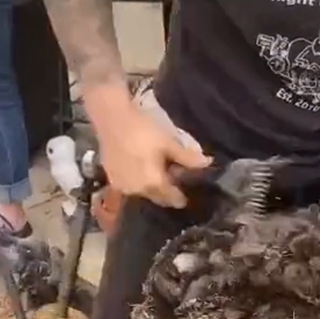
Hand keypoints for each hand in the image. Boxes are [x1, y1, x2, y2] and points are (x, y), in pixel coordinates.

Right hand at [94, 105, 210, 208]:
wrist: (111, 119)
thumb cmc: (143, 130)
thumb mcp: (168, 143)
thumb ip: (187, 157)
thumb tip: (207, 164)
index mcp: (153, 184)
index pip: (171, 198)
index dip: (181, 197)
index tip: (187, 195)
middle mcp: (137, 191)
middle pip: (157, 197)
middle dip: (166, 192)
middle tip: (174, 180)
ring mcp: (122, 186)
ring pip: (142, 192)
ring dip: (151, 187)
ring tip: (157, 172)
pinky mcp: (111, 179)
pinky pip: (130, 186)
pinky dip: (138, 181)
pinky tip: (141, 168)